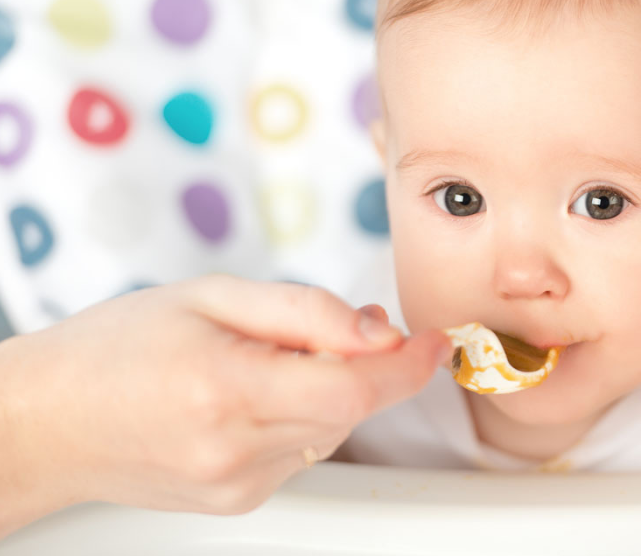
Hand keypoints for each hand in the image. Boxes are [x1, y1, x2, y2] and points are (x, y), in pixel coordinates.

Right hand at [0, 275, 452, 532]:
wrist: (48, 421)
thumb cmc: (118, 347)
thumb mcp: (210, 296)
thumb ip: (305, 312)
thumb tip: (378, 332)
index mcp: (227, 390)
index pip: (353, 390)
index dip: (407, 366)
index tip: (436, 341)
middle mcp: (236, 451)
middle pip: (351, 411)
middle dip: (369, 365)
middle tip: (344, 326)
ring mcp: (238, 486)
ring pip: (331, 430)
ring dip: (331, 389)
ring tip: (272, 359)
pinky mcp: (238, 501)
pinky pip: (302, 451)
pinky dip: (302, 416)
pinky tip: (255, 395)